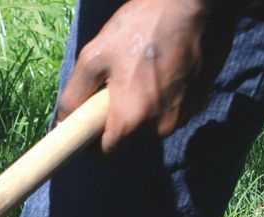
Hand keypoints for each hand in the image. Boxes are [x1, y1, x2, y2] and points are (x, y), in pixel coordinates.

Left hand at [57, 0, 230, 151]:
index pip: (104, 154)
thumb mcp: (94, 56)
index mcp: (131, 121)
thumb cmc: (143, 26)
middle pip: (130, 137)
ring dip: (145, 106)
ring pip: (153, 124)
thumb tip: (62, 122)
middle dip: (121, 117)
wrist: (197, 2)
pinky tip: (166, 67)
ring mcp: (186, 114)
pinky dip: (166, 95)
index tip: (90, 122)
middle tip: (120, 81)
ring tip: (144, 70)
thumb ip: (73, 95)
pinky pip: (174, 109)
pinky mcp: (202, 99)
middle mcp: (161, 127)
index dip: (92, 141)